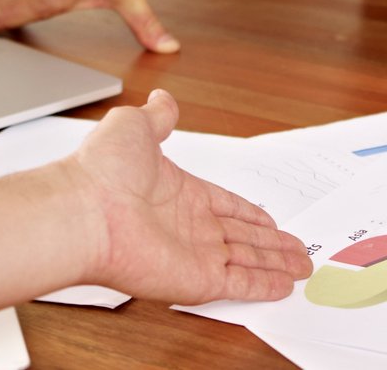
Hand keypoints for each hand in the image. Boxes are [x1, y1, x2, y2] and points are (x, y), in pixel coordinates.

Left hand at [61, 90, 310, 303]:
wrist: (84, 211)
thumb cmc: (102, 170)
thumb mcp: (134, 126)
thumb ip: (158, 117)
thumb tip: (163, 100)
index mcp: (178, 193)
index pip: (223, 206)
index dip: (249, 213)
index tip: (269, 219)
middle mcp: (187, 227)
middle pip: (241, 238)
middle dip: (271, 244)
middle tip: (296, 251)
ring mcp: (192, 255)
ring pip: (246, 262)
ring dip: (275, 265)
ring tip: (302, 268)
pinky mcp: (196, 279)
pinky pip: (239, 284)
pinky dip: (263, 286)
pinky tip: (283, 285)